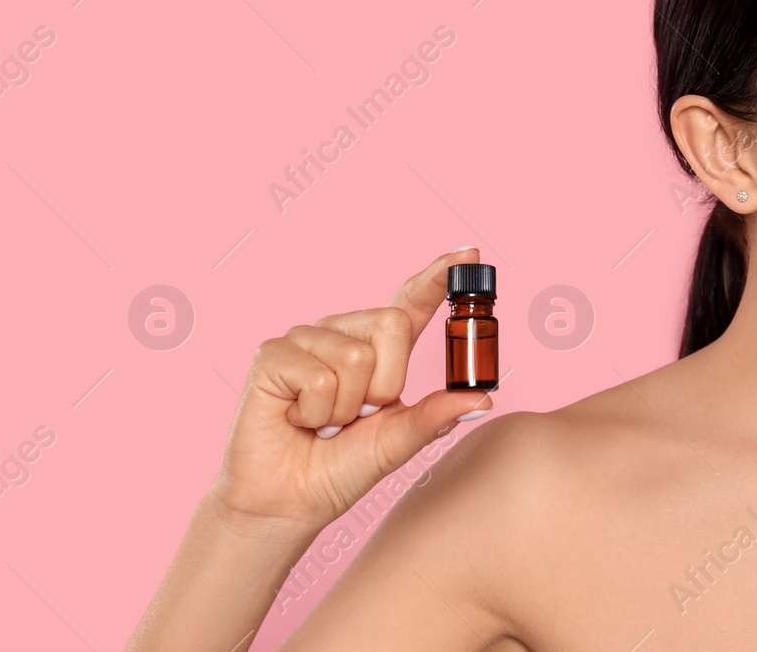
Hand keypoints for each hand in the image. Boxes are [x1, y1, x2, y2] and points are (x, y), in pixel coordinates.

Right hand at [207, 248, 494, 532]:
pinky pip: (320, 377)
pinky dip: (316, 412)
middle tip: (357, 415)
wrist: (287, 504)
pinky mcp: (272, 355)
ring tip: (322, 421)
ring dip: (346, 407)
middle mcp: (341, 333)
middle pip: (392, 325)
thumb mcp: (397, 441)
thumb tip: (484, 399)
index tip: (468, 253)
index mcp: (376, 348)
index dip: (437, 277)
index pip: (409, 303)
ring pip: (356, 357)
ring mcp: (305, 339)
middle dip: (385, 385)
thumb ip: (436, 415)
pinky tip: (296, 419)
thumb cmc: (338, 469)